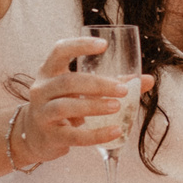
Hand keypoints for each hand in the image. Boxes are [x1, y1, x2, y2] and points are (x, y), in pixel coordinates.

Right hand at [15, 37, 149, 161]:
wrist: (35, 137)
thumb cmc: (64, 106)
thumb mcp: (81, 91)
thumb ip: (113, 83)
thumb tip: (147, 79)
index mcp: (50, 72)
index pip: (59, 51)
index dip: (79, 45)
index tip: (104, 46)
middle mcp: (42, 89)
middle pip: (68, 82)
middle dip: (97, 84)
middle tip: (122, 89)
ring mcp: (42, 113)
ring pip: (66, 106)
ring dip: (94, 105)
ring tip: (117, 107)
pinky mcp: (50, 136)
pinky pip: (73, 135)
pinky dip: (96, 134)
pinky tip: (116, 131)